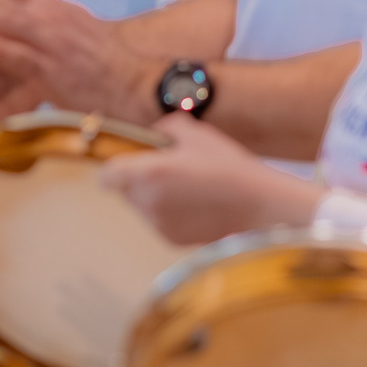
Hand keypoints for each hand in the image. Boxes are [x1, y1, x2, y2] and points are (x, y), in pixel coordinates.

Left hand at [96, 113, 318, 244]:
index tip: (132, 161)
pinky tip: (197, 204)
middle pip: (124, 191)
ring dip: (154, 197)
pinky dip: (169, 213)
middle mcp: (147, 201)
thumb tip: (155, 133)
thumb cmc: (229, 167)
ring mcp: (157, 223)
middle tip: (170, 170)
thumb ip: (167, 128)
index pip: (107, 176)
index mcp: (149, 173)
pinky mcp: (170, 239)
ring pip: (141, 207)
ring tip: (188, 187)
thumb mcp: (198, 135)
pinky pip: (158, 222)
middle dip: (139, 180)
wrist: (259, 206)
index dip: (116, 168)